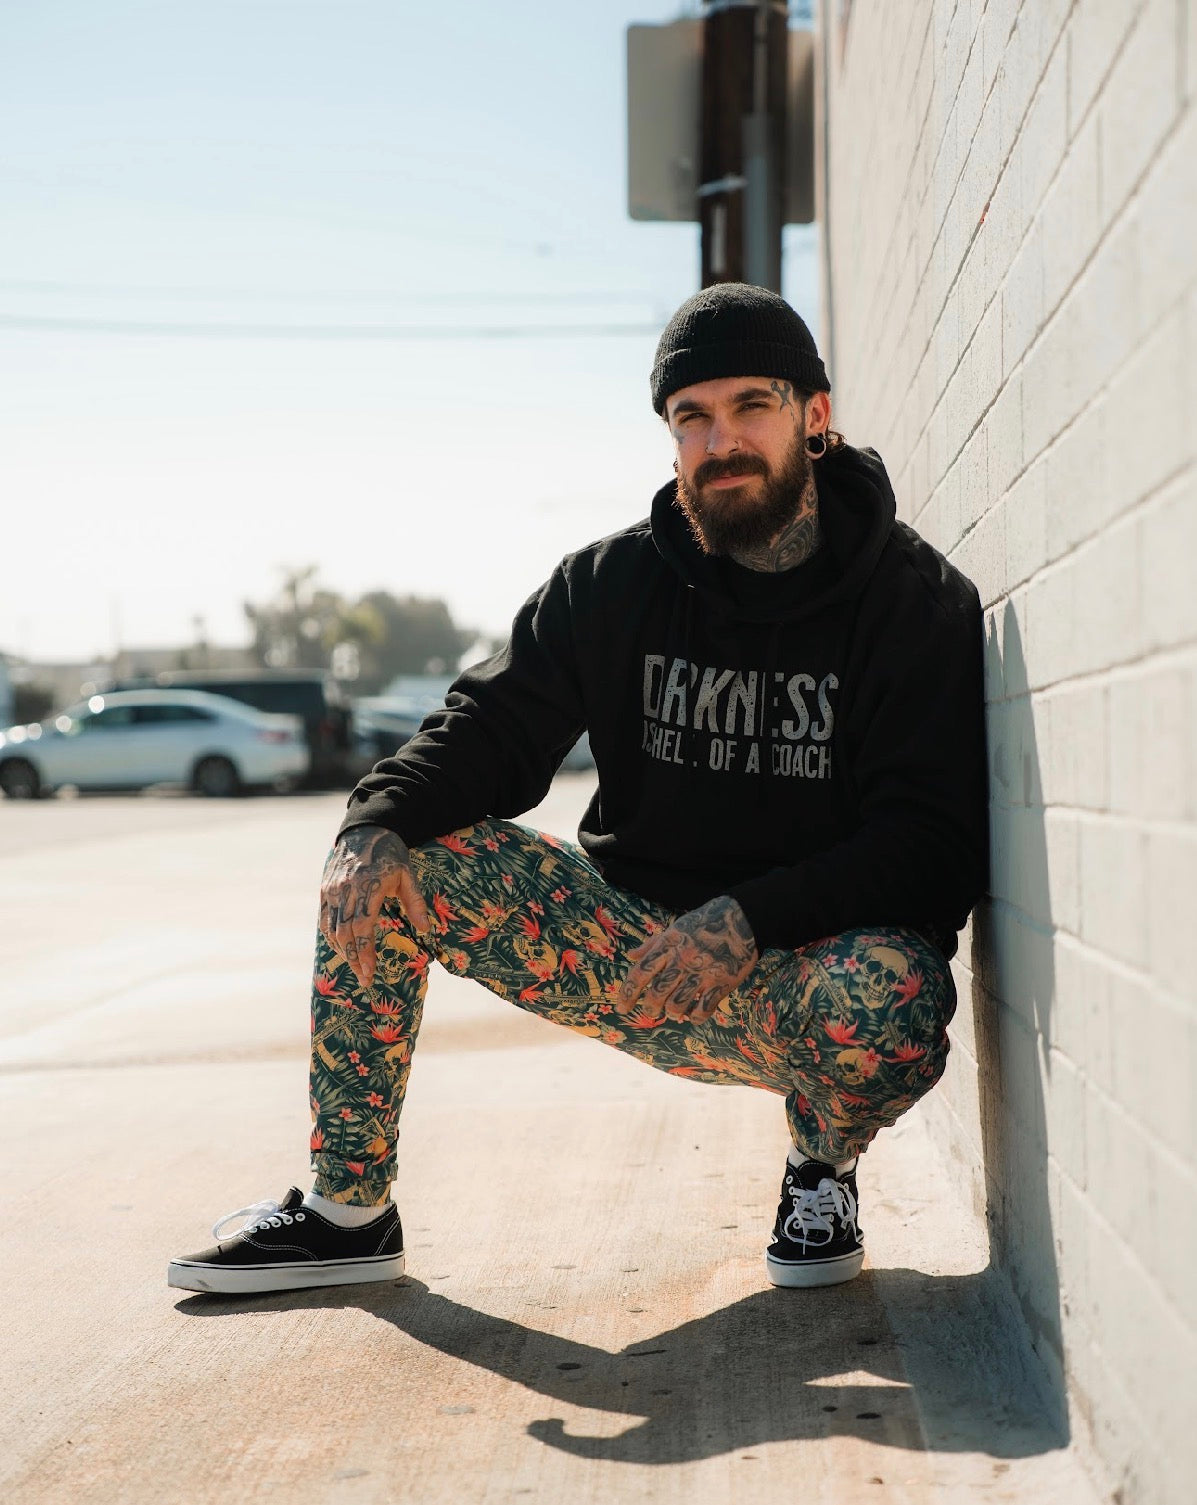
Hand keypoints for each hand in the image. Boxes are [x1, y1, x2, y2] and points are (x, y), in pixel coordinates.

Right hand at [319, 824, 430, 988]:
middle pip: (344, 933)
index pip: (362, 927)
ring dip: (342, 951)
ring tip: (355, 967)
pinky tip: (342, 949)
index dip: (364, 952)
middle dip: (353, 959)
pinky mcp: (325, 889)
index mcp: (367, 886)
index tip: (370, 972)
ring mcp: (332, 890)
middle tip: (364, 979)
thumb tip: (426, 929)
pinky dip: (331, 937)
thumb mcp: (408, 874)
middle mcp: (345, 890)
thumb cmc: (391, 853)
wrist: (365, 829)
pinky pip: (324, 919)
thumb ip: (415, 902)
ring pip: (331, 928)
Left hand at [614, 895, 757, 1023]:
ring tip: (674, 1012)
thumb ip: (652, 944)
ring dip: (672, 1013)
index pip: (640, 973)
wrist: (742, 919)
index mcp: (668, 945)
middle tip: (650, 1011)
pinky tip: (694, 1014)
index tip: (621, 1008)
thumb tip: (630, 956)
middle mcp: (682, 960)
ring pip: (677, 1005)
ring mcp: (702, 973)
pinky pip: (703, 1010)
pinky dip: (695, 1017)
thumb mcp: (675, 928)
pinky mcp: (721, 983)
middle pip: (657, 994)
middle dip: (650, 1008)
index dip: (627, 993)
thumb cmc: (704, 923)